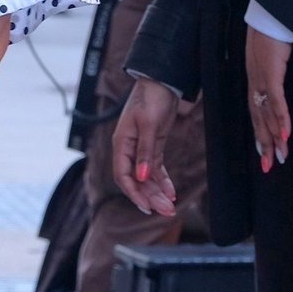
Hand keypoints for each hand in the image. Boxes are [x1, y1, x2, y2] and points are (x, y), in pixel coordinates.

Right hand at [112, 79, 180, 215]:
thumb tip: (141, 177)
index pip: (123, 176)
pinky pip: (155, 168)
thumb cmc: (151, 98)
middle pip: (136, 180)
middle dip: (150, 197)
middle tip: (166, 211)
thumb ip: (146, 152)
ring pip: (147, 177)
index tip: (147, 207)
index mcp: (122, 144)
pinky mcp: (153, 145)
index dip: (134, 193)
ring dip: (158, 192)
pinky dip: (163, 181)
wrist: (162, 80)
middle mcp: (129, 150)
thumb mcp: (150, 125)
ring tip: (171, 207)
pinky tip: (171, 192)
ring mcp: (141, 148)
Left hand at [246, 26, 292, 172]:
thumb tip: (279, 75)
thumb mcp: (273, 54)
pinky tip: (284, 134)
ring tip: (279, 157)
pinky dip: (279, 118)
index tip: (264, 152)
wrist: (270, 11)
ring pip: (266, 114)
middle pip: (258, 119)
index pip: (256, 113)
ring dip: (273, 137)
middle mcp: (255, 82)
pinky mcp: (270, 72)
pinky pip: (275, 100)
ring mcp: (261, 78)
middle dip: (264, 144)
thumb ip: (274, 68)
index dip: (260, 133)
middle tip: (269, 166)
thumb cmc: (273, 30)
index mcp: (255, 80)